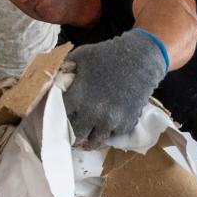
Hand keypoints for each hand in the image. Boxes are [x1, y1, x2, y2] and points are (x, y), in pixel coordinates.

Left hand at [63, 29, 166, 147]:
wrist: (141, 58)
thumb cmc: (108, 54)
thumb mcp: (81, 56)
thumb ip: (65, 68)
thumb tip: (56, 77)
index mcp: (78, 97)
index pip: (59, 117)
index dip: (58, 117)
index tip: (59, 118)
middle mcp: (92, 113)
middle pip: (75, 135)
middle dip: (72, 134)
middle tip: (71, 133)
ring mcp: (110, 121)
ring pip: (94, 141)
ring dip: (89, 138)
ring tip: (87, 135)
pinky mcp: (125, 124)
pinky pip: (112, 136)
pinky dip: (107, 132)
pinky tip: (104, 125)